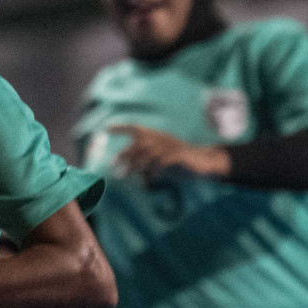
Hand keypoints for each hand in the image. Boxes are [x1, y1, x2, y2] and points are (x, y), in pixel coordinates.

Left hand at [109, 124, 230, 180]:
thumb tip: (126, 171)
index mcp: (155, 135)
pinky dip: (153, 171)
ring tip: (126, 175)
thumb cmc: (177, 160)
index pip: (134, 128)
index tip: (105, 129)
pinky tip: (148, 179)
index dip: (121, 128)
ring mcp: (170, 145)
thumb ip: (143, 161)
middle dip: (124, 156)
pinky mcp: (178, 155)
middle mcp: (161, 138)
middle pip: (138, 144)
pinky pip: (161, 162)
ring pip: (147, 153)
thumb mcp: (159, 158)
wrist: (202, 160)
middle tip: (114, 168)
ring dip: (135, 165)